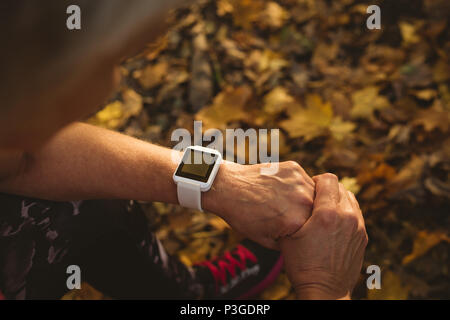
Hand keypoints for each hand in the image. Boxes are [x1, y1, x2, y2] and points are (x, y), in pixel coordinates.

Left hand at [204, 161, 314, 248]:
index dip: (304, 232)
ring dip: (305, 199)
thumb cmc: (244, 217)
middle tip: (288, 214)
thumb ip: (291, 244)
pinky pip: (304, 180)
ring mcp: (298, 182)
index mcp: (296, 222)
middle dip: (307, 215)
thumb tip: (304, 245)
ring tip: (285, 202)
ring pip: (314, 194)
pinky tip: (282, 189)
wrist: (228, 188)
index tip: (292, 230)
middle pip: (317, 212)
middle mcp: (302, 201)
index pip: (314, 231)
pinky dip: (297, 185)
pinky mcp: (294, 168)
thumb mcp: (266, 241)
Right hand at [279, 173, 367, 299]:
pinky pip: (356, 214)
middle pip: (340, 187)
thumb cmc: (302, 263)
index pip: (328, 179)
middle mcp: (347, 217)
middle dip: (326, 190)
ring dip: (338, 200)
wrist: (324, 290)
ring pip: (350, 199)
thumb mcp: (289, 234)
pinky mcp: (363, 236)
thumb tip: (294, 196)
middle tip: (314, 202)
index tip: (309, 190)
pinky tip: (333, 225)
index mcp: (327, 214)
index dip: (316, 181)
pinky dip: (345, 213)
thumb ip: (294, 210)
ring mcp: (358, 227)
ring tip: (324, 212)